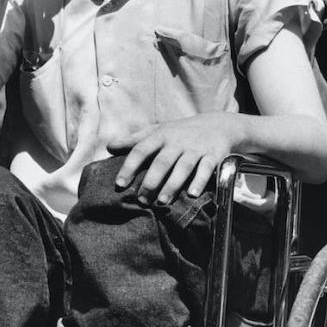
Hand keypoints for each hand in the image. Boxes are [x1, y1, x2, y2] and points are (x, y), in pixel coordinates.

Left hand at [108, 114, 240, 203]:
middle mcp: (177, 142)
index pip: (141, 150)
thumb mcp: (157, 131)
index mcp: (160, 136)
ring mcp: (196, 148)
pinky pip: (206, 169)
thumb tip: (109, 147)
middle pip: (162, 162)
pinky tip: (192, 194)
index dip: (129, 167)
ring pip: (183, 167)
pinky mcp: (213, 155)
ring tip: (162, 201)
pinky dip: (200, 181)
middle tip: (141, 199)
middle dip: (151, 181)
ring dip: (172, 184)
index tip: (120, 184)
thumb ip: (134, 140)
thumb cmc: (180, 132)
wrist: (218, 125)